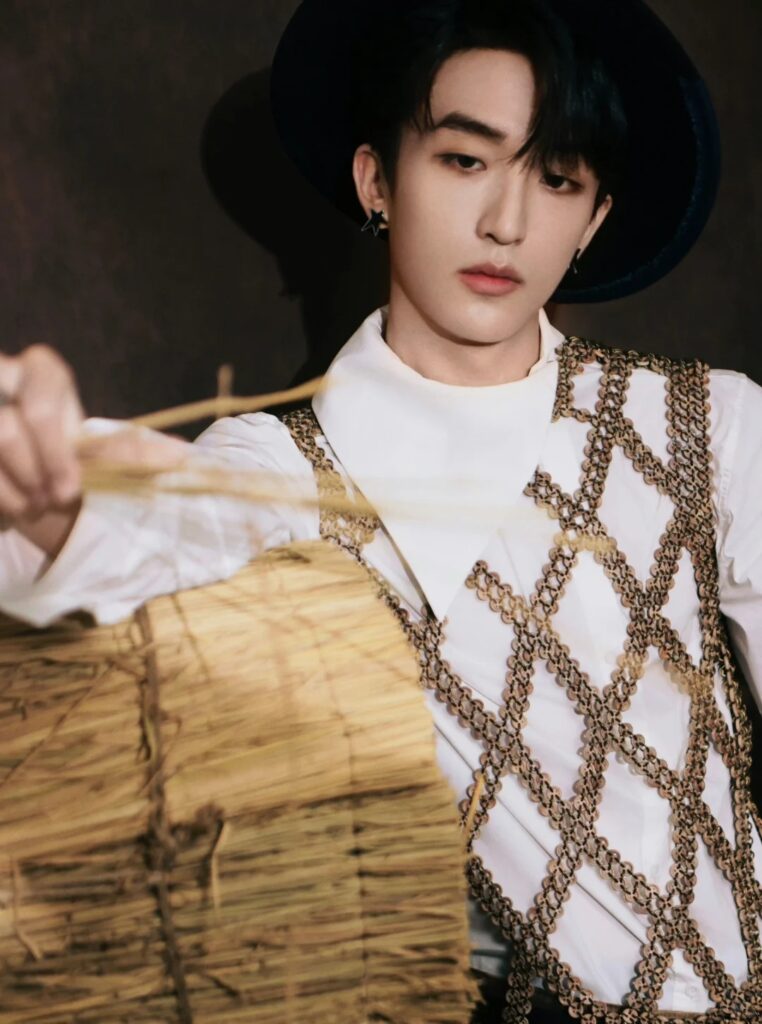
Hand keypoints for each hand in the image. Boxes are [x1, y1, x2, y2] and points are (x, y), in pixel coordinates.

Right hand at [0, 345, 188, 530]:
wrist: (30, 483)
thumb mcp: (98, 453)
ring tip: (38, 507)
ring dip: (20, 491)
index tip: (72, 491)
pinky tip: (13, 512)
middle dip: (38, 472)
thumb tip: (183, 455)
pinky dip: (1, 500)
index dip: (56, 446)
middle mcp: (2, 380)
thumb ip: (131, 451)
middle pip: (9, 425)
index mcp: (41, 374)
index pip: (44, 382)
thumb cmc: (66, 461)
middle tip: (59, 501)